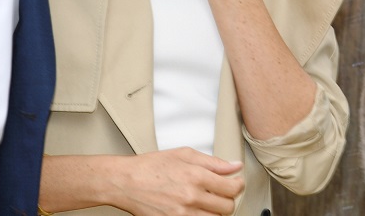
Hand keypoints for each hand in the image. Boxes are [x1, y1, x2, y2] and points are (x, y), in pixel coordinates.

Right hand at [110, 148, 244, 215]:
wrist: (126, 182)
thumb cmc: (152, 166)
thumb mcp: (184, 154)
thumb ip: (213, 162)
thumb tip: (234, 166)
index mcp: (196, 176)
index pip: (232, 188)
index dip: (238, 185)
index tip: (236, 183)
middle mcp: (191, 197)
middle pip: (227, 207)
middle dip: (228, 199)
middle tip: (222, 192)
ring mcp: (182, 214)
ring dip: (216, 211)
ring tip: (208, 201)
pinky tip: (197, 209)